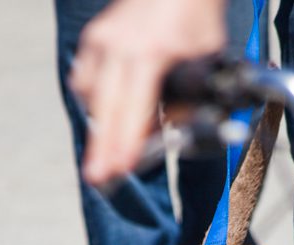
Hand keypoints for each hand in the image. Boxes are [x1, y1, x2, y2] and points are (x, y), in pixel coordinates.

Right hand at [70, 0, 226, 183]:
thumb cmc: (197, 18)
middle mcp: (119, 44)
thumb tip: (167, 134)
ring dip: (99, 127)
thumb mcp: (207, 59)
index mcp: (151, 51)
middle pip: (107, 107)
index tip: (121, 167)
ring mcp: (101, 39)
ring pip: (91, 95)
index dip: (128, 140)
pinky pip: (85, 80)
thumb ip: (190, 98)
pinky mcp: (93, 38)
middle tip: (97, 178)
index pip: (135, 107)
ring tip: (103, 157)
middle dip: (103, 146)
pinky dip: (95, 102)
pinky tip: (106, 119)